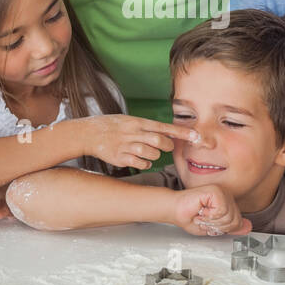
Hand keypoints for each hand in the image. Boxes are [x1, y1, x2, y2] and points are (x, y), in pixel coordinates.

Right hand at [81, 115, 197, 169]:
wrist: (88, 133)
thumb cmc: (112, 126)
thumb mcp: (129, 120)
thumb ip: (147, 127)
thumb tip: (168, 134)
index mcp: (137, 122)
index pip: (164, 127)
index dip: (181, 133)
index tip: (196, 136)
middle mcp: (133, 133)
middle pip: (160, 142)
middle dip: (167, 146)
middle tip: (167, 147)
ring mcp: (127, 146)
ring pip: (152, 155)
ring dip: (154, 156)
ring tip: (146, 152)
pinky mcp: (121, 158)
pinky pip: (141, 164)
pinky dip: (144, 163)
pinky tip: (138, 159)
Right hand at [172, 184, 250, 236]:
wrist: (174, 210)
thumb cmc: (189, 216)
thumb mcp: (213, 227)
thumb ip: (232, 227)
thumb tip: (248, 227)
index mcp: (228, 202)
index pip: (238, 221)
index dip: (222, 228)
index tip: (209, 223)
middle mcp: (227, 195)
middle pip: (235, 220)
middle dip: (217, 226)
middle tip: (204, 219)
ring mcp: (222, 191)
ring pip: (229, 216)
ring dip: (212, 221)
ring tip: (202, 214)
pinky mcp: (216, 191)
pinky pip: (222, 210)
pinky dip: (210, 215)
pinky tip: (202, 209)